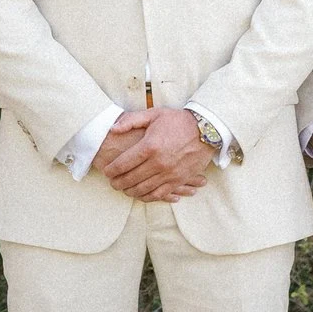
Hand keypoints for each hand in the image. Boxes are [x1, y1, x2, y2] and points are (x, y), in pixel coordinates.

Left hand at [98, 106, 213, 201]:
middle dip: (118, 182)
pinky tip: (140, 195)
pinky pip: (160, 194)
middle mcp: (158, 162)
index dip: (111, 169)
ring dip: (130, 191)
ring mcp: (169, 173)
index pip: (123, 163)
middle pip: (131, 179)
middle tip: (112, 182)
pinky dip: (147, 197)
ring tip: (123, 189)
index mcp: (149, 146)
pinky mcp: (179, 180)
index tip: (106, 171)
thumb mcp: (153, 114)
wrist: (206, 129)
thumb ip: (131, 121)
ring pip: (143, 189)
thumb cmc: (178, 120)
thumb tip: (113, 128)